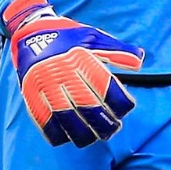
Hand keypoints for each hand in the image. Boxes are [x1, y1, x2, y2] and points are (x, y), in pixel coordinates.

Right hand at [4, 0, 144, 147]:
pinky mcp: (30, 93)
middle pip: (87, 105)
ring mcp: (44, 84)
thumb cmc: (66, 36)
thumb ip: (117, 50)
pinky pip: (42, 119)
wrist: (29, 31)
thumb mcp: (92, 36)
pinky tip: (67, 138)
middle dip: (104, 122)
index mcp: (79, 57)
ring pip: (65, 117)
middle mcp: (62, 72)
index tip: (126, 108)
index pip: (104, 85)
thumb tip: (140, 60)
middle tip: (114, 129)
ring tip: (94, 137)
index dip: (119, 101)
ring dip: (82, 133)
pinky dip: (55, 133)